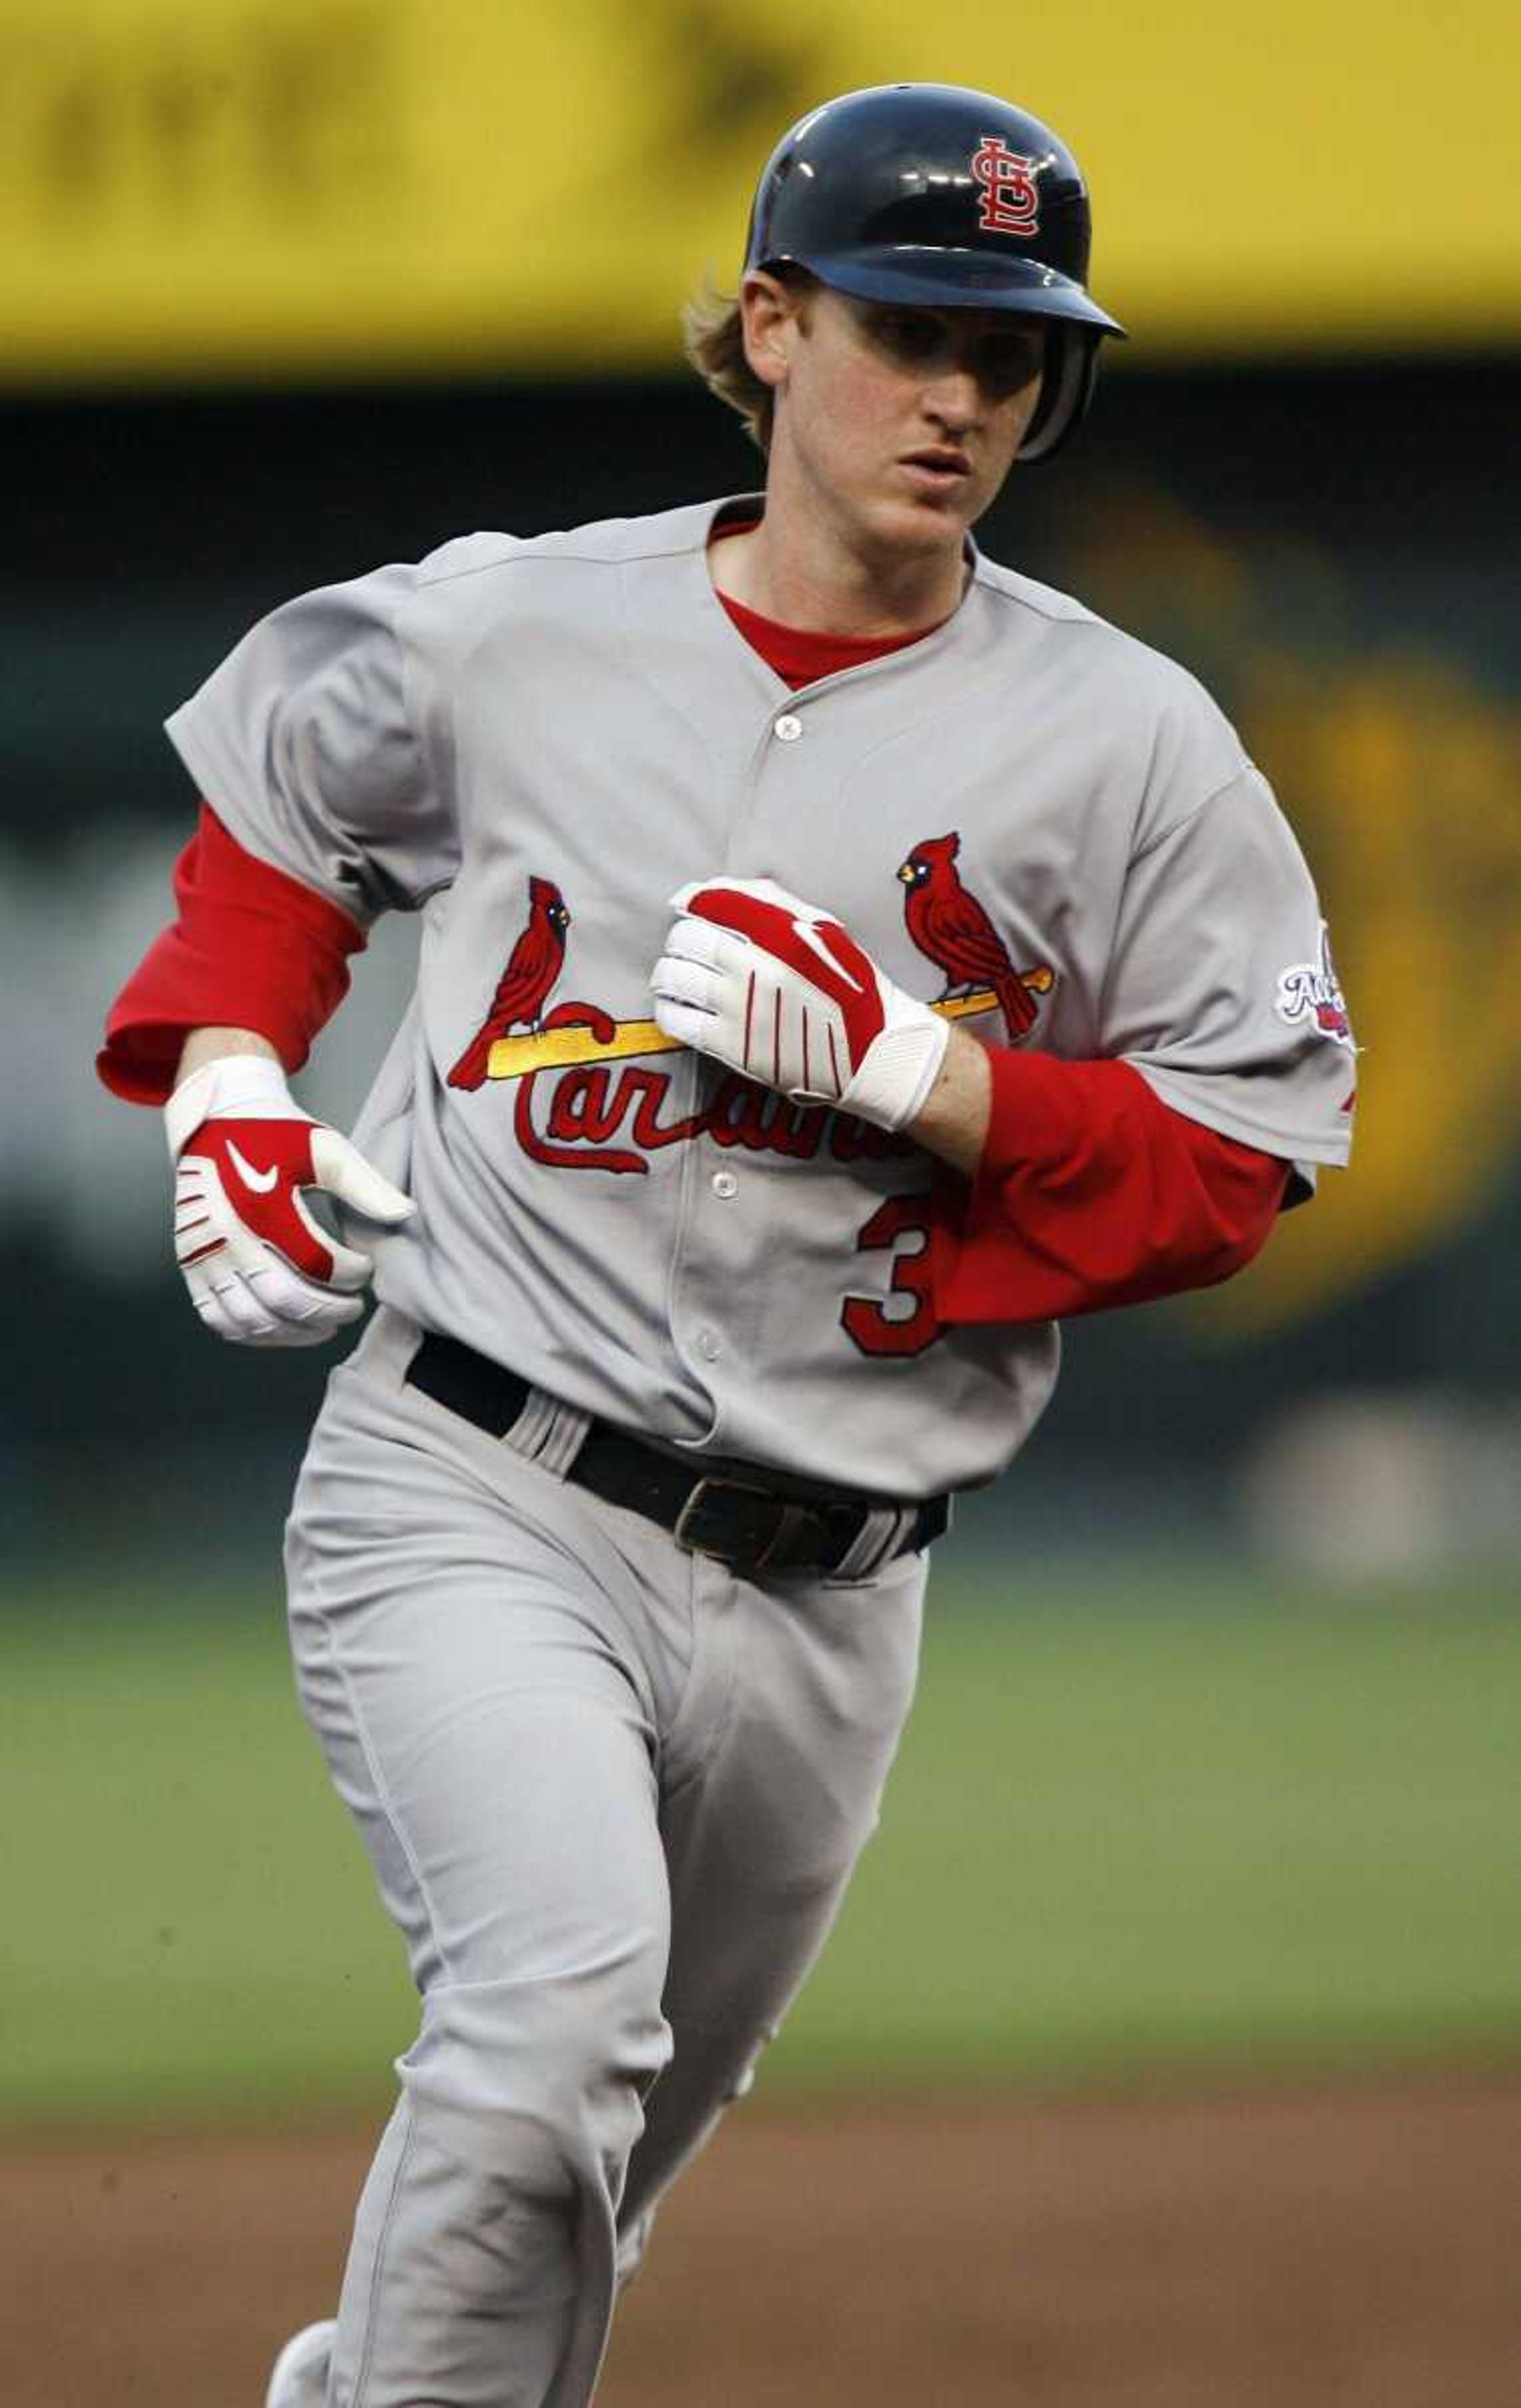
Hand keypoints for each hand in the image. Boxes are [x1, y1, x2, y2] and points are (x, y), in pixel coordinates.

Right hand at [165, 1055, 414, 1346]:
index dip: (351, 1275)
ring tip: (325, 1324)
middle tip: (353, 1307)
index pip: (317, 1263)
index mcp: (262, 1203)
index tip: (366, 1268)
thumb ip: (365, 1185)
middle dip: (329, 1312)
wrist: (215, 1120)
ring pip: (250, 1320)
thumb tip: (406, 1214)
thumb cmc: (273, 1134)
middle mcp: (225, 1233)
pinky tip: (284, 1326)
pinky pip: (217, 1317)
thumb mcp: (324, 1148)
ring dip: (294, 1332)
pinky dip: (253, 1333)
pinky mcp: (189, 1263)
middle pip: (284, 1300)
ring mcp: (201, 1252)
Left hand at [651, 876, 948, 1131]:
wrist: (872, 1052)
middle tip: (688, 947)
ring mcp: (741, 1008)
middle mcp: (758, 967)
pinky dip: (669, 1008)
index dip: (692, 900)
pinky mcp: (732, 1047)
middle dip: (681, 938)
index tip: (687, 906)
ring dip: (668, 972)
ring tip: (677, 976)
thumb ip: (772, 903)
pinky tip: (678, 1006)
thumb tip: (713, 887)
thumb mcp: (824, 930)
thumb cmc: (850, 987)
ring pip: (674, 977)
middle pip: (687, 938)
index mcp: (782, 932)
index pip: (714, 901)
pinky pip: (677, 1020)